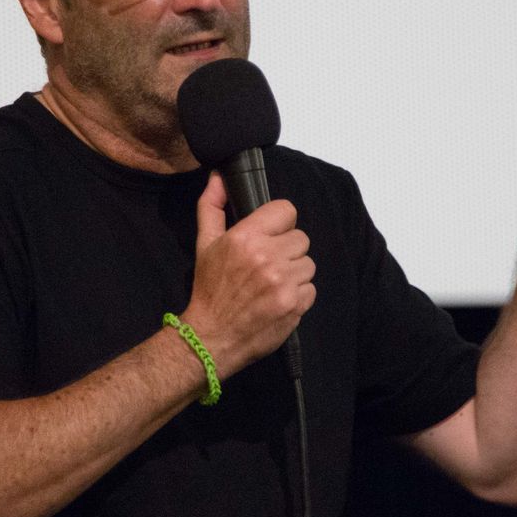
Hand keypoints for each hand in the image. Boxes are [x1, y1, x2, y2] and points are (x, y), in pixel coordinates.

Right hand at [181, 172, 315, 378]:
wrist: (211, 338)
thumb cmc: (209, 290)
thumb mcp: (204, 244)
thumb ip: (211, 207)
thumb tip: (218, 178)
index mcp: (245, 237)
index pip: (286, 210)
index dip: (279, 223)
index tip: (269, 236)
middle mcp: (267, 257)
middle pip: (300, 238)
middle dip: (286, 250)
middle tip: (267, 266)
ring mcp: (283, 283)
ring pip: (308, 263)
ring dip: (294, 273)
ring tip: (272, 285)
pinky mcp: (295, 305)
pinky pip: (311, 289)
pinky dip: (299, 295)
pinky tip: (278, 300)